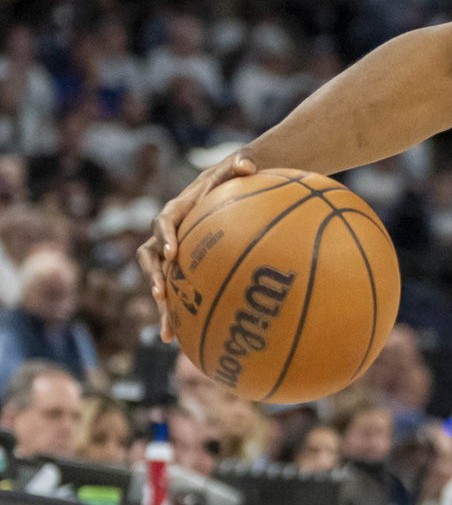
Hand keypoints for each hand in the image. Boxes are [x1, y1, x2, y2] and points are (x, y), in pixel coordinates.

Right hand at [137, 151, 257, 341]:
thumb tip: (247, 164)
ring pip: (158, 280)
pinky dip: (176, 313)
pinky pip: (175, 291)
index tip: (172, 252)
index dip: (165, 237)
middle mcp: (168, 234)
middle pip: (151, 257)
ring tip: (168, 330)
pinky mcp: (182, 268)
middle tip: (161, 294)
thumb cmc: (235, 176)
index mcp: (178, 210)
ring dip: (161, 304)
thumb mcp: (238, 166)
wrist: (232, 188)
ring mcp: (173, 253)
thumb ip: (240, 164)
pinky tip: (181, 340)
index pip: (164, 222)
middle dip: (154, 276)